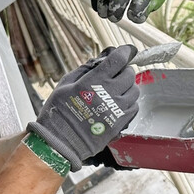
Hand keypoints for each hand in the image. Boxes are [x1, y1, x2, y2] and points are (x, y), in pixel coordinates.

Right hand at [28, 46, 139, 170]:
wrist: (60, 142)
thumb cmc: (58, 112)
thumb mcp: (65, 84)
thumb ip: (85, 69)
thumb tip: (100, 59)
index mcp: (94, 81)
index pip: (119, 59)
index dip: (126, 52)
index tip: (127, 51)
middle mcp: (109, 94)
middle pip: (130, 73)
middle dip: (123, 70)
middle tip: (114, 75)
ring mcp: (117, 110)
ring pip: (135, 90)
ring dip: (127, 87)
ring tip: (114, 91)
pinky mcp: (121, 123)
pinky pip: (134, 107)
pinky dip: (129, 102)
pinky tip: (116, 104)